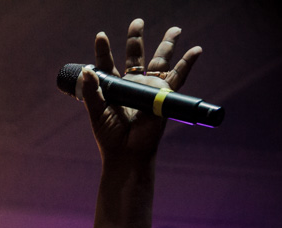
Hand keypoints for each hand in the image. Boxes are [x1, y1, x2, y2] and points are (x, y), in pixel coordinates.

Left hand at [82, 19, 201, 160]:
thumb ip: (91, 91)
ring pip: (160, 62)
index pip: (107, 64)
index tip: (101, 36)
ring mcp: (149, 89)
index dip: (103, 50)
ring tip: (175, 29)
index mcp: (114, 87)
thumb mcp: (96, 112)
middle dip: (137, 39)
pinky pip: (178, 77)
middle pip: (136, 56)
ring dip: (168, 45)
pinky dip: (187, 63)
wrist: (126, 152)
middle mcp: (132, 85)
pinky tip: (196, 50)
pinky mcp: (163, 96)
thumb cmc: (109, 135)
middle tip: (138, 22)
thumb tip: (86, 70)